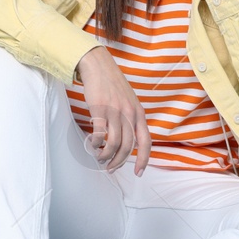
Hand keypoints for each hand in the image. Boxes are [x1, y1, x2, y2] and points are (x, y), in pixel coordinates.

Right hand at [76, 46, 153, 174]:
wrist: (98, 65)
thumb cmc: (112, 83)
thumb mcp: (129, 101)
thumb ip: (131, 118)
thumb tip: (128, 140)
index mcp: (139, 114)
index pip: (146, 142)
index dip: (143, 160)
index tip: (138, 173)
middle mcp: (129, 114)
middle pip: (128, 148)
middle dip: (119, 162)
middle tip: (110, 168)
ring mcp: (115, 112)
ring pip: (113, 144)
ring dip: (105, 155)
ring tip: (99, 157)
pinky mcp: (100, 110)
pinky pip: (99, 134)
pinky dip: (95, 144)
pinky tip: (92, 144)